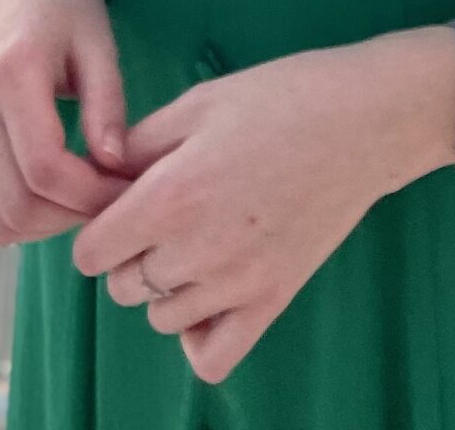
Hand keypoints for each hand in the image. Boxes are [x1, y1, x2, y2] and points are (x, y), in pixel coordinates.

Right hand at [0, 0, 130, 243]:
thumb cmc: (68, 4)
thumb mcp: (100, 41)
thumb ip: (108, 103)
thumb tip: (114, 166)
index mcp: (11, 76)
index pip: (44, 169)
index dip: (90, 195)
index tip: (130, 189)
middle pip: (17, 205)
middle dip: (72, 217)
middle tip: (114, 201)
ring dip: (46, 228)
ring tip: (88, 199)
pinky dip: (20, 222)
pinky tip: (58, 198)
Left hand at [71, 35, 440, 385]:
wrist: (364, 121)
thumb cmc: (282, 98)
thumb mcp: (199, 102)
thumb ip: (137, 145)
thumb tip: (97, 177)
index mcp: (171, 197)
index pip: (91, 253)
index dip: (98, 226)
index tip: (121, 202)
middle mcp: (198, 251)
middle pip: (122, 286)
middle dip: (130, 251)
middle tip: (164, 211)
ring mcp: (238, 283)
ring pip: (162, 318)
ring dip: (165, 287)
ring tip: (196, 240)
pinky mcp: (274, 300)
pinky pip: (213, 355)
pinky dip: (199, 335)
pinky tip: (210, 294)